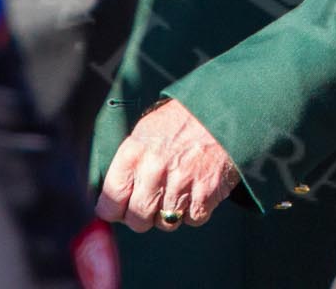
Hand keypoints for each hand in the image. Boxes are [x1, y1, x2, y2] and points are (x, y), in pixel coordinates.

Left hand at [95, 99, 240, 233]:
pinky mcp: (206, 195)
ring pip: (165, 224)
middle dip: (141, 216)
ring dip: (169, 214)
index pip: (109, 202)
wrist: (225, 110)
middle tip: (151, 202)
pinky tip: (196, 190)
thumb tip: (114, 196)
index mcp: (134, 153)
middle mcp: (154, 171)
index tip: (119, 209)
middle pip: (136, 219)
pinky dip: (194, 211)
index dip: (113, 210)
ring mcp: (181, 185)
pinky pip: (192, 220)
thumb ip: (129, 164)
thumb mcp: (146, 130)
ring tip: (177, 191)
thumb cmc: (183, 120)